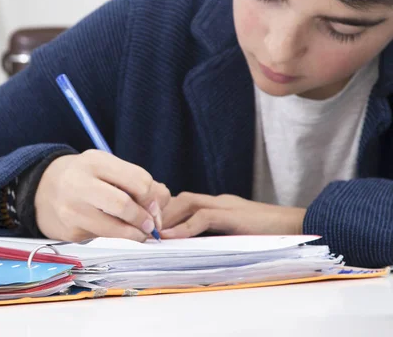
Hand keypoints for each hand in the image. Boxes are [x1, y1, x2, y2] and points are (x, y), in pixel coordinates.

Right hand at [34, 150, 170, 241]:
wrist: (41, 190)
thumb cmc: (85, 177)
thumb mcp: (107, 168)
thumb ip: (137, 181)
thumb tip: (163, 202)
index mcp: (95, 161)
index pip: (137, 180)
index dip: (153, 198)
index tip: (155, 207)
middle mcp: (80, 183)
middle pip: (124, 204)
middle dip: (144, 219)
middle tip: (150, 226)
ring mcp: (72, 209)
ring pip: (114, 228)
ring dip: (134, 235)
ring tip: (140, 234)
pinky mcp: (69, 231)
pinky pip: (102, 238)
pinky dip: (116, 239)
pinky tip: (118, 234)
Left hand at [160, 192, 305, 238]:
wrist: (301, 226)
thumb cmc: (271, 235)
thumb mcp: (238, 235)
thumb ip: (217, 236)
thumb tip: (193, 247)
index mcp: (220, 205)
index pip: (185, 201)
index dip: (166, 210)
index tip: (150, 226)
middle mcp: (220, 201)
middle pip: (181, 198)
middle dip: (161, 212)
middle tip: (145, 229)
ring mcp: (227, 206)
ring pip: (188, 202)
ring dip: (168, 217)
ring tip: (153, 233)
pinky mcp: (234, 215)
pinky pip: (204, 217)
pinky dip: (185, 226)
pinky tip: (171, 236)